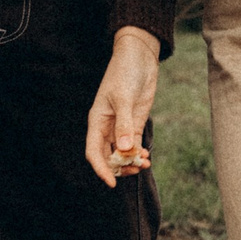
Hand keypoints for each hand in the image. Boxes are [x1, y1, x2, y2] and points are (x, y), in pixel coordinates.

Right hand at [84, 25, 160, 186]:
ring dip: (131, 162)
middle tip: (135, 170)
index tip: (112, 182)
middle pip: (108, 156)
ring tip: (144, 164)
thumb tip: (125, 149)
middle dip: (119, 168)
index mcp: (97, 121)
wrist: (139, 58)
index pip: (94, 151)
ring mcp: (122, 126)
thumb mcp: (123, 98)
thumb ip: (124, 124)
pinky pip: (134, 145)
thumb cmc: (124, 73)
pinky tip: (146, 157)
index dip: (101, 168)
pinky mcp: (135, 123)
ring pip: (122, 153)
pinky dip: (139, 154)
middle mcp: (107, 127)